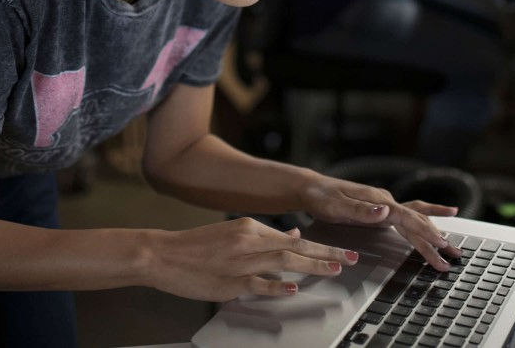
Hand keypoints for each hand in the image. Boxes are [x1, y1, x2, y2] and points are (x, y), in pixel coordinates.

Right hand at [146, 218, 358, 301]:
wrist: (163, 254)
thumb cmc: (197, 246)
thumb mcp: (234, 233)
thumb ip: (265, 236)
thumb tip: (293, 234)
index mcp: (250, 227)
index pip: (294, 238)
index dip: (321, 245)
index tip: (343, 250)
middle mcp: (248, 241)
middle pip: (295, 248)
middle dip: (326, 253)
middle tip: (351, 258)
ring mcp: (239, 262)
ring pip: (283, 262)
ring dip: (311, 266)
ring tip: (334, 269)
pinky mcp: (229, 282)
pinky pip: (258, 284)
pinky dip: (276, 285)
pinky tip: (293, 288)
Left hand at [299, 175, 460, 270]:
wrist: (312, 188)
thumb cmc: (322, 198)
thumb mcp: (337, 206)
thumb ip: (361, 211)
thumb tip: (385, 211)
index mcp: (378, 200)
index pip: (407, 217)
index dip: (425, 230)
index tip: (441, 242)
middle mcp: (385, 201)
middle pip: (416, 221)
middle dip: (435, 239)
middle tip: (453, 256)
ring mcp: (384, 204)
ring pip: (415, 219)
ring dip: (432, 233)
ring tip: (451, 246)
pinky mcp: (380, 209)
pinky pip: (407, 214)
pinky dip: (424, 217)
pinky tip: (439, 217)